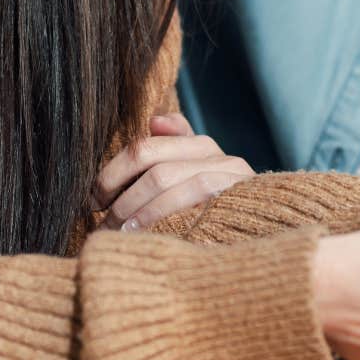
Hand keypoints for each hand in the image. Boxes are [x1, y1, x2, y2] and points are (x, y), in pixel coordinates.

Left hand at [93, 113, 252, 230]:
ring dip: (139, 213)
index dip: (113, 173)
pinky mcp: (239, 205)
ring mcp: (232, 181)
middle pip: (156, 170)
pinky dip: (164, 222)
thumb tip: (154, 120)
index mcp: (200, 145)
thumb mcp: (192, 171)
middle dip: (123, 197)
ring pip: (172, 185)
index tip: (94, 200)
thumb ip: (173, 144)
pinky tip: (148, 239)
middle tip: (103, 222)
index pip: (145, 150)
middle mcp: (219, 157)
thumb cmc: (215, 204)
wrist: (265, 230)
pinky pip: (195, 208)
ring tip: (120, 234)